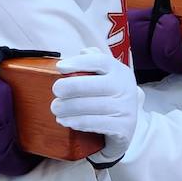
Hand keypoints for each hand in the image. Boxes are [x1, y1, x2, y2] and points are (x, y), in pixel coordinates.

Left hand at [51, 48, 141, 164]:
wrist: (125, 128)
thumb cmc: (109, 98)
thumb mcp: (106, 78)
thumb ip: (95, 62)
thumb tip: (82, 52)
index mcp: (120, 72)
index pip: (101, 61)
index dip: (79, 63)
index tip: (60, 67)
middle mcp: (125, 88)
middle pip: (93, 84)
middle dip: (70, 87)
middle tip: (55, 91)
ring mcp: (126, 109)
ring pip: (91, 106)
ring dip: (69, 107)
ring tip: (56, 108)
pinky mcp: (123, 128)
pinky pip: (95, 123)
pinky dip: (77, 122)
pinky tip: (65, 120)